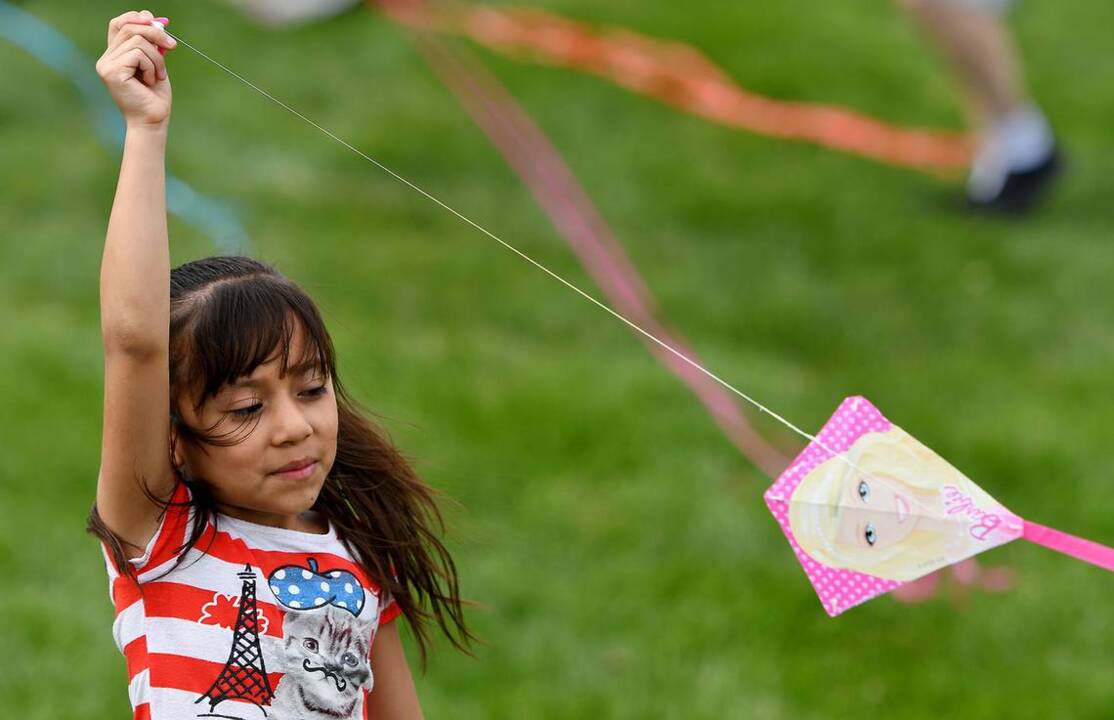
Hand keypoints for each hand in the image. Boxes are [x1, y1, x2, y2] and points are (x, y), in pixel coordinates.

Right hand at [96, 10, 176, 128]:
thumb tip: (156, 20)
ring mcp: (106, 65)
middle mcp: (106, 58)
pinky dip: (152, 66)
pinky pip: (137, 54)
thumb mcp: (155, 63)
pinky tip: (151, 81)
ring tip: (159, 75)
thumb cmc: (155, 96)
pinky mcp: (112, 71)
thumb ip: (151, 44)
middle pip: (130, 28)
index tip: (156, 22)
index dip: (136, 18)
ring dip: (156, 58)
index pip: (118, 24)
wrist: (153, 120)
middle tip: (172, 46)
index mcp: (114, 55)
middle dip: (156, 34)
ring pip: (137, 40)